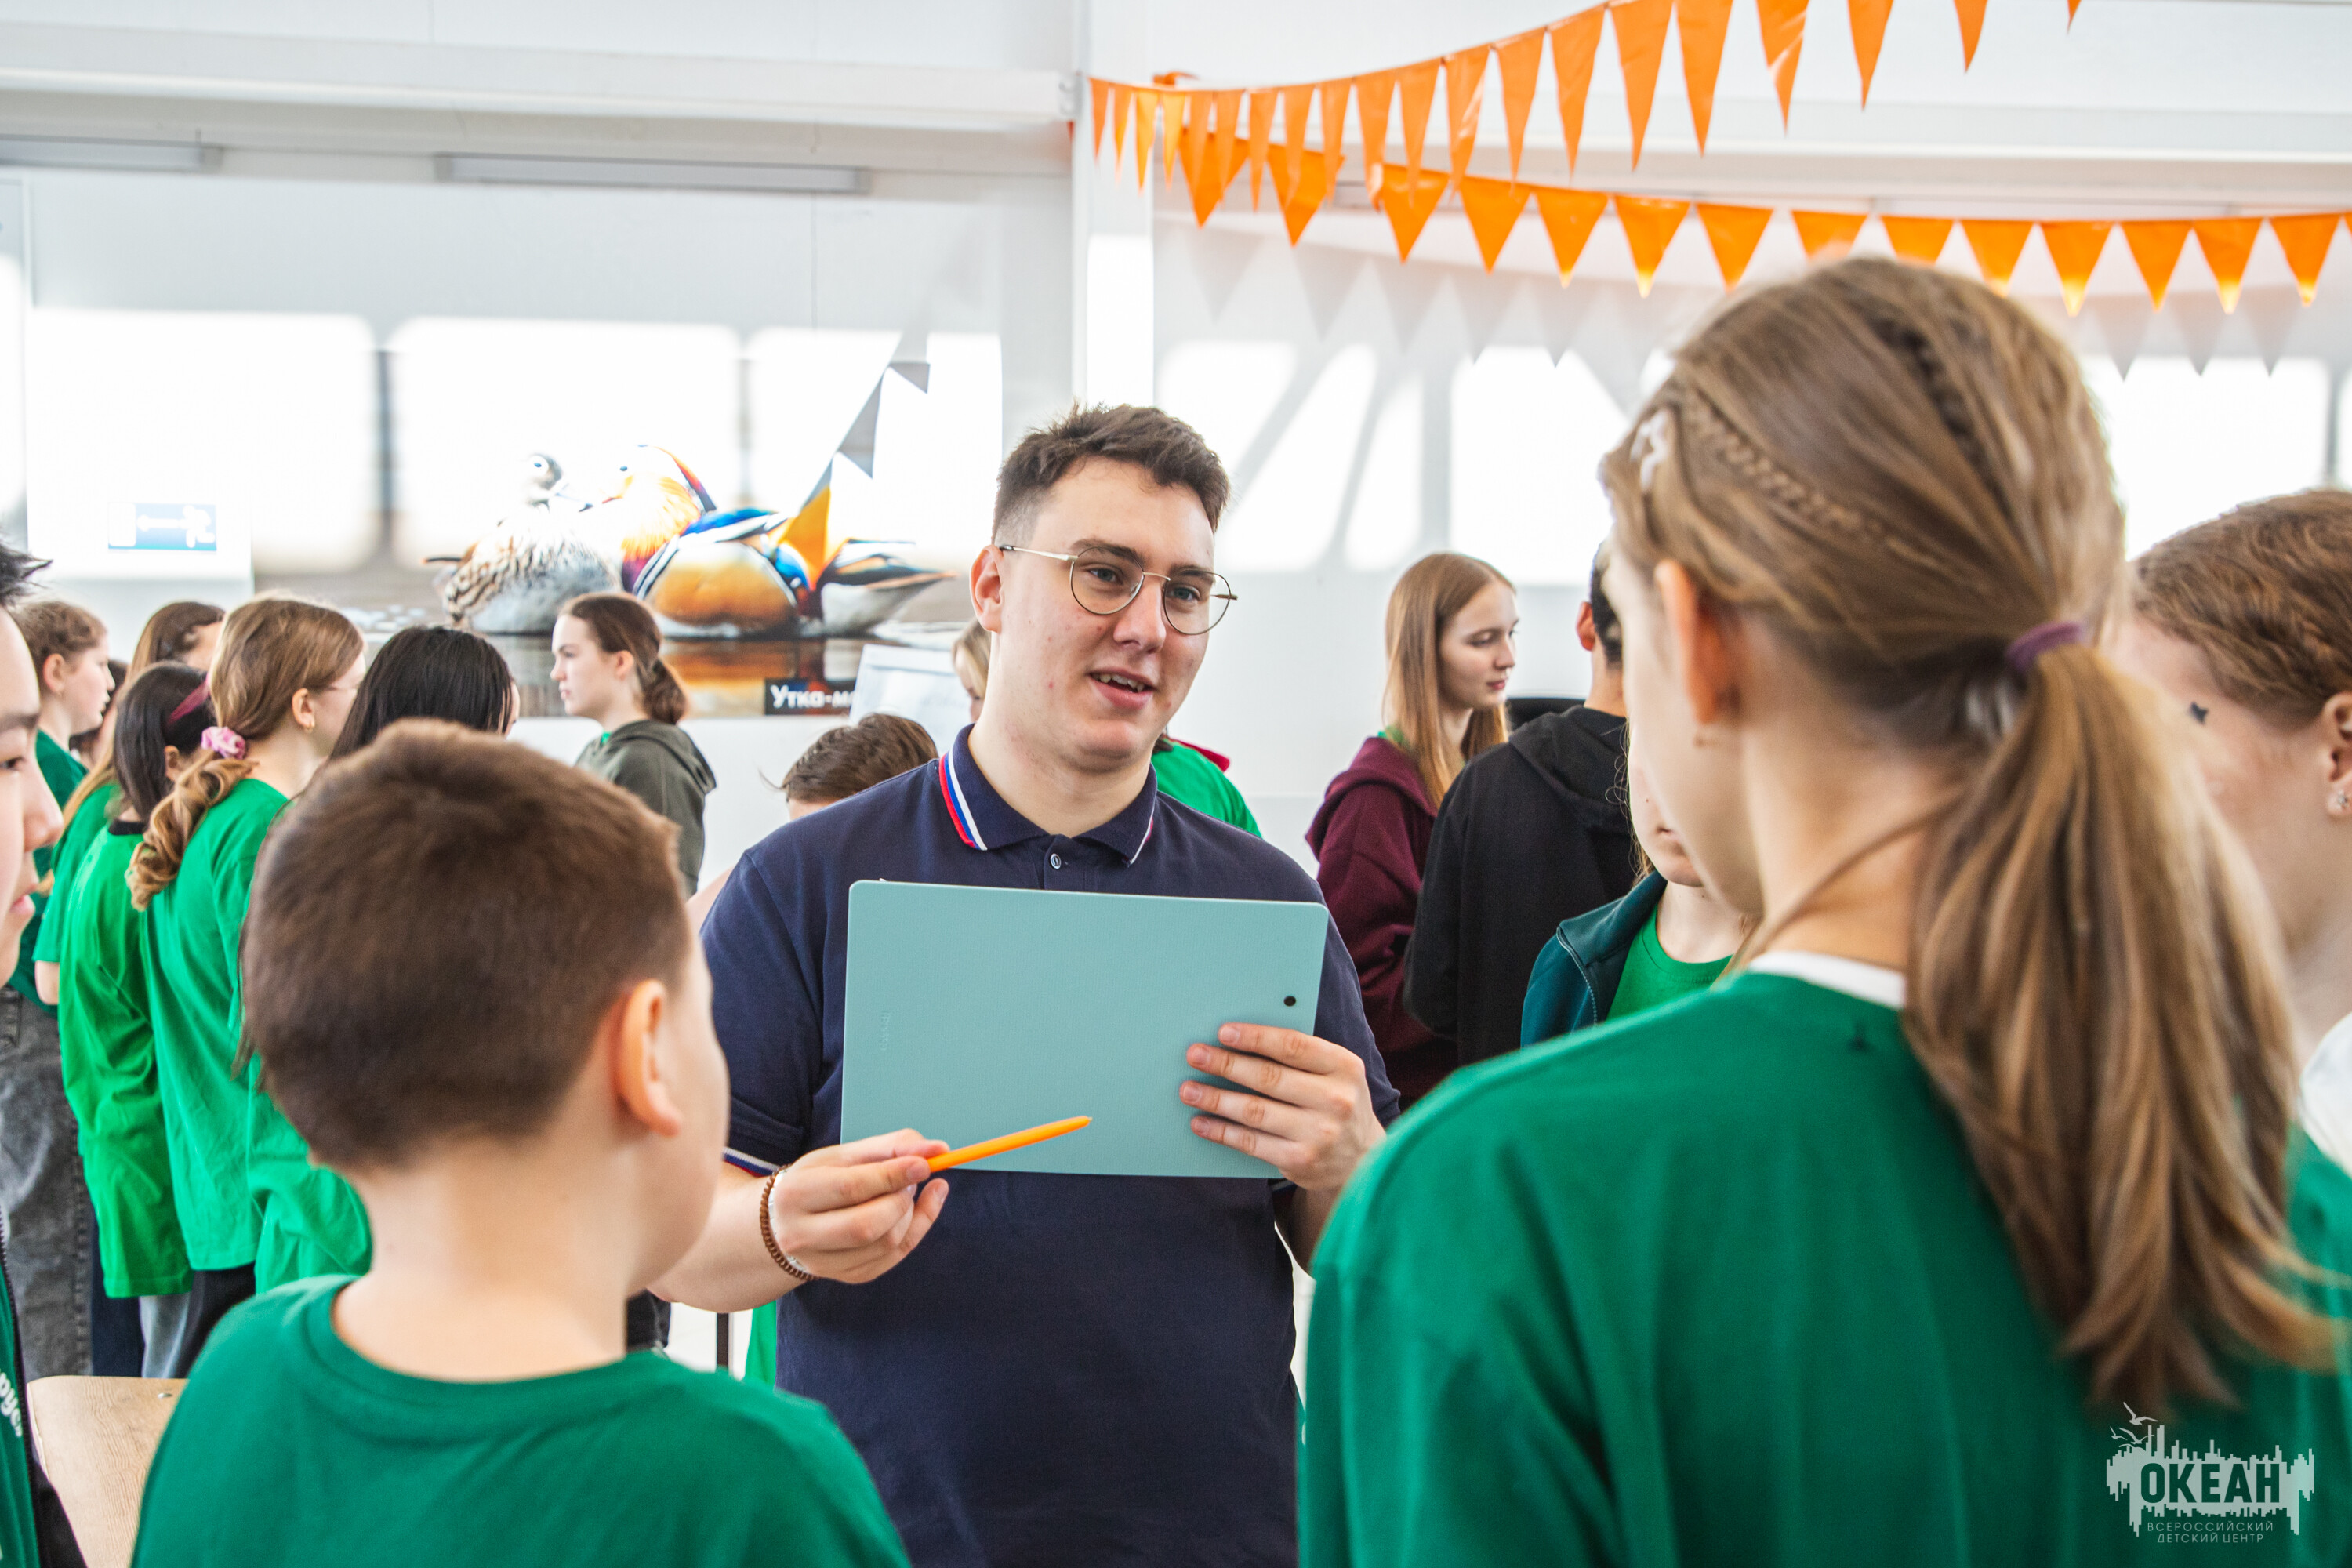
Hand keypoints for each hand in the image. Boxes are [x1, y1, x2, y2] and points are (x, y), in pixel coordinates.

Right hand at [768, 1129, 950, 1284]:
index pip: (851, 1188)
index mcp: (796, 1195)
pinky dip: (914, 1230)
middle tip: (910, 1179)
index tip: (924, 1164)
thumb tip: (938, 1149)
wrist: (785, 1223)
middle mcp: (802, 1235)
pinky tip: (915, 1210)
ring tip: (903, 1192)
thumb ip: (891, 1147)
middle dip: (901, 1200)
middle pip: (866, 1225)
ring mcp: (823, 1263)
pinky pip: (894, 1257)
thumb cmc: (819, 1181)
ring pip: (885, 1244)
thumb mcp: (844, 1155)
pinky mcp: (847, 1277)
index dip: (893, 1175)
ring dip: (909, 1214)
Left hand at [1181, 1024, 1385, 1192]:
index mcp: (1344, 1067)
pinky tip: (1201, 1122)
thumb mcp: (1337, 1074)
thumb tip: (1241, 1041)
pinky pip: (1251, 1143)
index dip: (1255, 1037)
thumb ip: (1302, 1057)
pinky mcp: (1300, 1161)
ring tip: (1188, 1089)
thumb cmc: (1339, 1105)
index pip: (1293, 1046)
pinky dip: (1221, 1131)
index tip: (1223, 1032)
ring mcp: (1318, 1134)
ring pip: (1254, 1111)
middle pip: (1268, 1077)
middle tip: (1195, 1055)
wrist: (1364, 1162)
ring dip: (1215, 1098)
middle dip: (1226, 1065)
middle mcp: (1335, 1100)